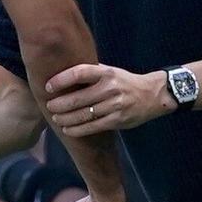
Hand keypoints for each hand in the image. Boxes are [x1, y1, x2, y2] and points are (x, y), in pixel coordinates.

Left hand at [45, 64, 173, 136]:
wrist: (153, 95)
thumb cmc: (125, 81)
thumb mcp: (110, 71)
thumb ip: (91, 72)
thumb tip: (62, 72)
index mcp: (106, 73)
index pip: (80, 73)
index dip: (62, 79)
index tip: (48, 86)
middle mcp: (110, 88)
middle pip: (79, 98)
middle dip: (60, 104)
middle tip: (49, 106)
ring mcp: (115, 105)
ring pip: (85, 115)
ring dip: (66, 119)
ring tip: (55, 118)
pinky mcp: (118, 120)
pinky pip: (94, 127)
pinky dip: (78, 130)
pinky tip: (67, 130)